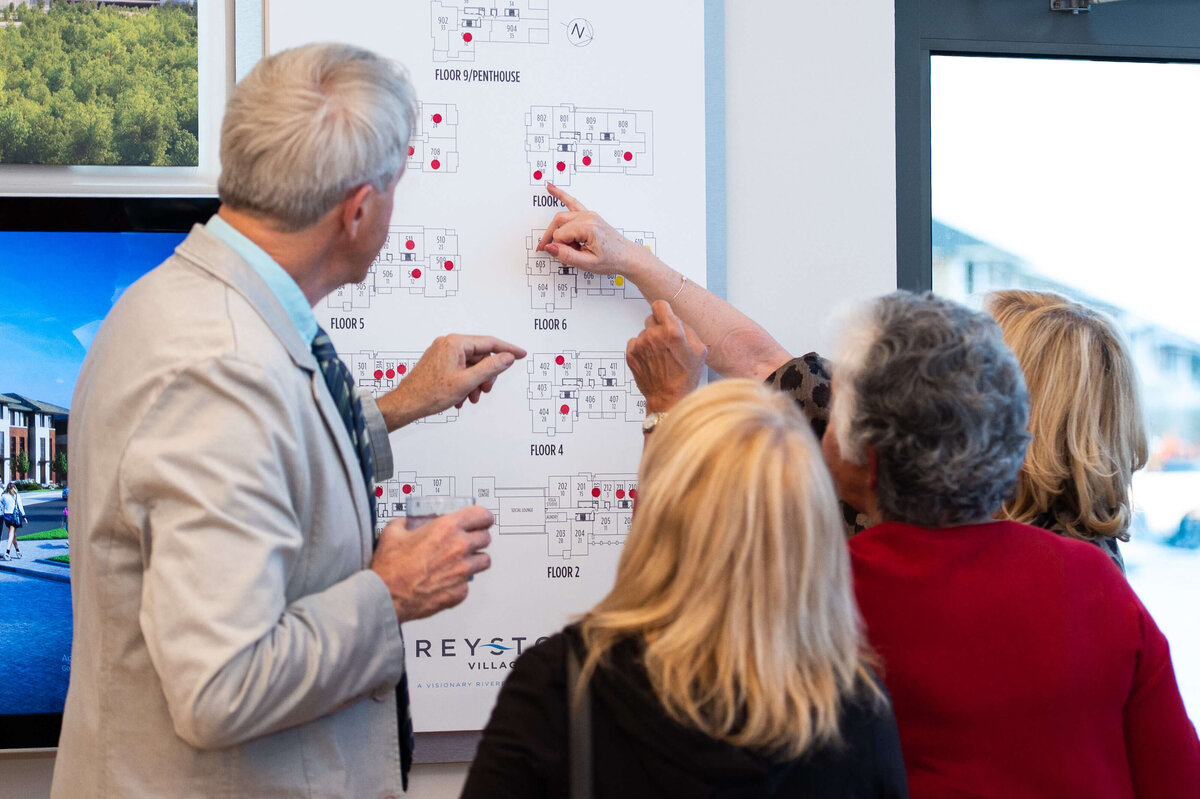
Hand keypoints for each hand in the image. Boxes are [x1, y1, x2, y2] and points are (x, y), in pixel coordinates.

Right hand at [370, 506, 493, 622]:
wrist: (385, 596)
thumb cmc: (389, 567)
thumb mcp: (393, 531)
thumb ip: (406, 522)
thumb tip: (408, 521)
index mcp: (446, 528)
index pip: (482, 516)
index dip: (483, 517)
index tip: (482, 520)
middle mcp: (459, 548)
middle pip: (486, 538)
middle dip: (477, 538)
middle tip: (466, 541)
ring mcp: (462, 571)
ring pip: (484, 560)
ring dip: (474, 559)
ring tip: (459, 561)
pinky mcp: (460, 591)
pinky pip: (468, 583)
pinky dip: (460, 581)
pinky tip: (446, 580)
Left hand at [378, 334, 525, 429]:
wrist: (406, 404)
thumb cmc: (429, 393)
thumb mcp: (466, 382)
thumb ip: (490, 368)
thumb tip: (507, 358)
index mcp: (455, 343)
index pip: (489, 343)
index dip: (508, 350)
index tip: (521, 354)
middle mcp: (448, 344)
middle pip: (480, 356)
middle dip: (486, 375)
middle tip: (485, 390)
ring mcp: (442, 353)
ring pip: (471, 365)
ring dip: (476, 382)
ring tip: (471, 397)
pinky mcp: (439, 362)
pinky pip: (461, 369)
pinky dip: (465, 383)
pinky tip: (461, 397)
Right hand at [536, 184, 650, 276]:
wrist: (627, 256)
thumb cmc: (612, 259)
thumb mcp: (588, 263)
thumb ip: (567, 255)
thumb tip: (550, 247)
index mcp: (588, 227)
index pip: (559, 234)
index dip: (560, 248)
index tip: (567, 256)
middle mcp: (588, 217)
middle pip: (558, 222)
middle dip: (554, 238)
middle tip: (553, 251)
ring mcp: (589, 214)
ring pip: (562, 217)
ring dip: (558, 230)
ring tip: (559, 243)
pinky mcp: (589, 215)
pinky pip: (572, 202)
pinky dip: (560, 195)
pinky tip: (551, 187)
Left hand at [627, 300, 706, 413]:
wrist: (668, 398)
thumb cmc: (684, 377)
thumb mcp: (699, 350)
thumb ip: (687, 329)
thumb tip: (677, 319)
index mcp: (672, 332)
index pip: (659, 305)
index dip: (663, 311)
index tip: (665, 316)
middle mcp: (654, 336)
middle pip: (651, 318)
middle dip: (658, 327)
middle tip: (666, 343)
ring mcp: (640, 345)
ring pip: (643, 332)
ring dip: (650, 340)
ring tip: (660, 356)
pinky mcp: (631, 354)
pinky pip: (634, 343)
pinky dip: (641, 349)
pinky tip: (651, 360)